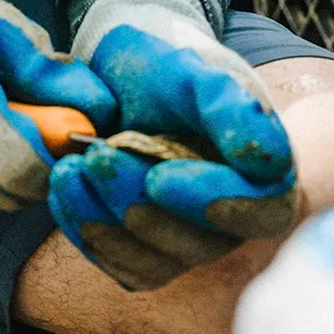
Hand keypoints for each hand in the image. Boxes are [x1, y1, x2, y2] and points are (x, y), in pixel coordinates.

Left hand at [49, 0, 297, 288]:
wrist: (123, 71)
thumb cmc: (165, 66)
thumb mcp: (194, 72)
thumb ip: (231, 110)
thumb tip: (270, 162)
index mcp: (261, 172)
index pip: (260, 210)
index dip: (213, 202)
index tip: (159, 176)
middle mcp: (232, 216)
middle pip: (200, 243)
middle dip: (139, 202)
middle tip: (95, 156)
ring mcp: (189, 239)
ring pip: (157, 263)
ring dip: (107, 222)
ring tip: (69, 168)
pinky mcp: (148, 252)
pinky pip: (124, 266)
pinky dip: (89, 232)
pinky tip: (63, 190)